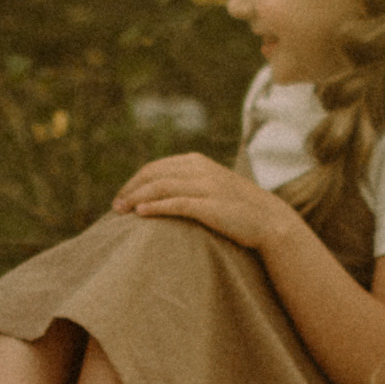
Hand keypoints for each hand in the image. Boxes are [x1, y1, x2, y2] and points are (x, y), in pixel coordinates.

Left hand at [111, 153, 304, 251]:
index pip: (155, 167)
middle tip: (115, 206)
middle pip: (153, 174)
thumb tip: (157, 193)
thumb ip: (187, 184)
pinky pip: (177, 204)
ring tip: (121, 211)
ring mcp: (206, 187)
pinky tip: (141, 213)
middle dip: (130, 189)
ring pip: (161, 187)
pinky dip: (156, 206)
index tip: (121, 197)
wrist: (269, 221)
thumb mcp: (210, 187)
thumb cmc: (236, 208)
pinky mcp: (211, 206)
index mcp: (197, 162)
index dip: (134, 181)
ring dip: (136, 197)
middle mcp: (200, 169)